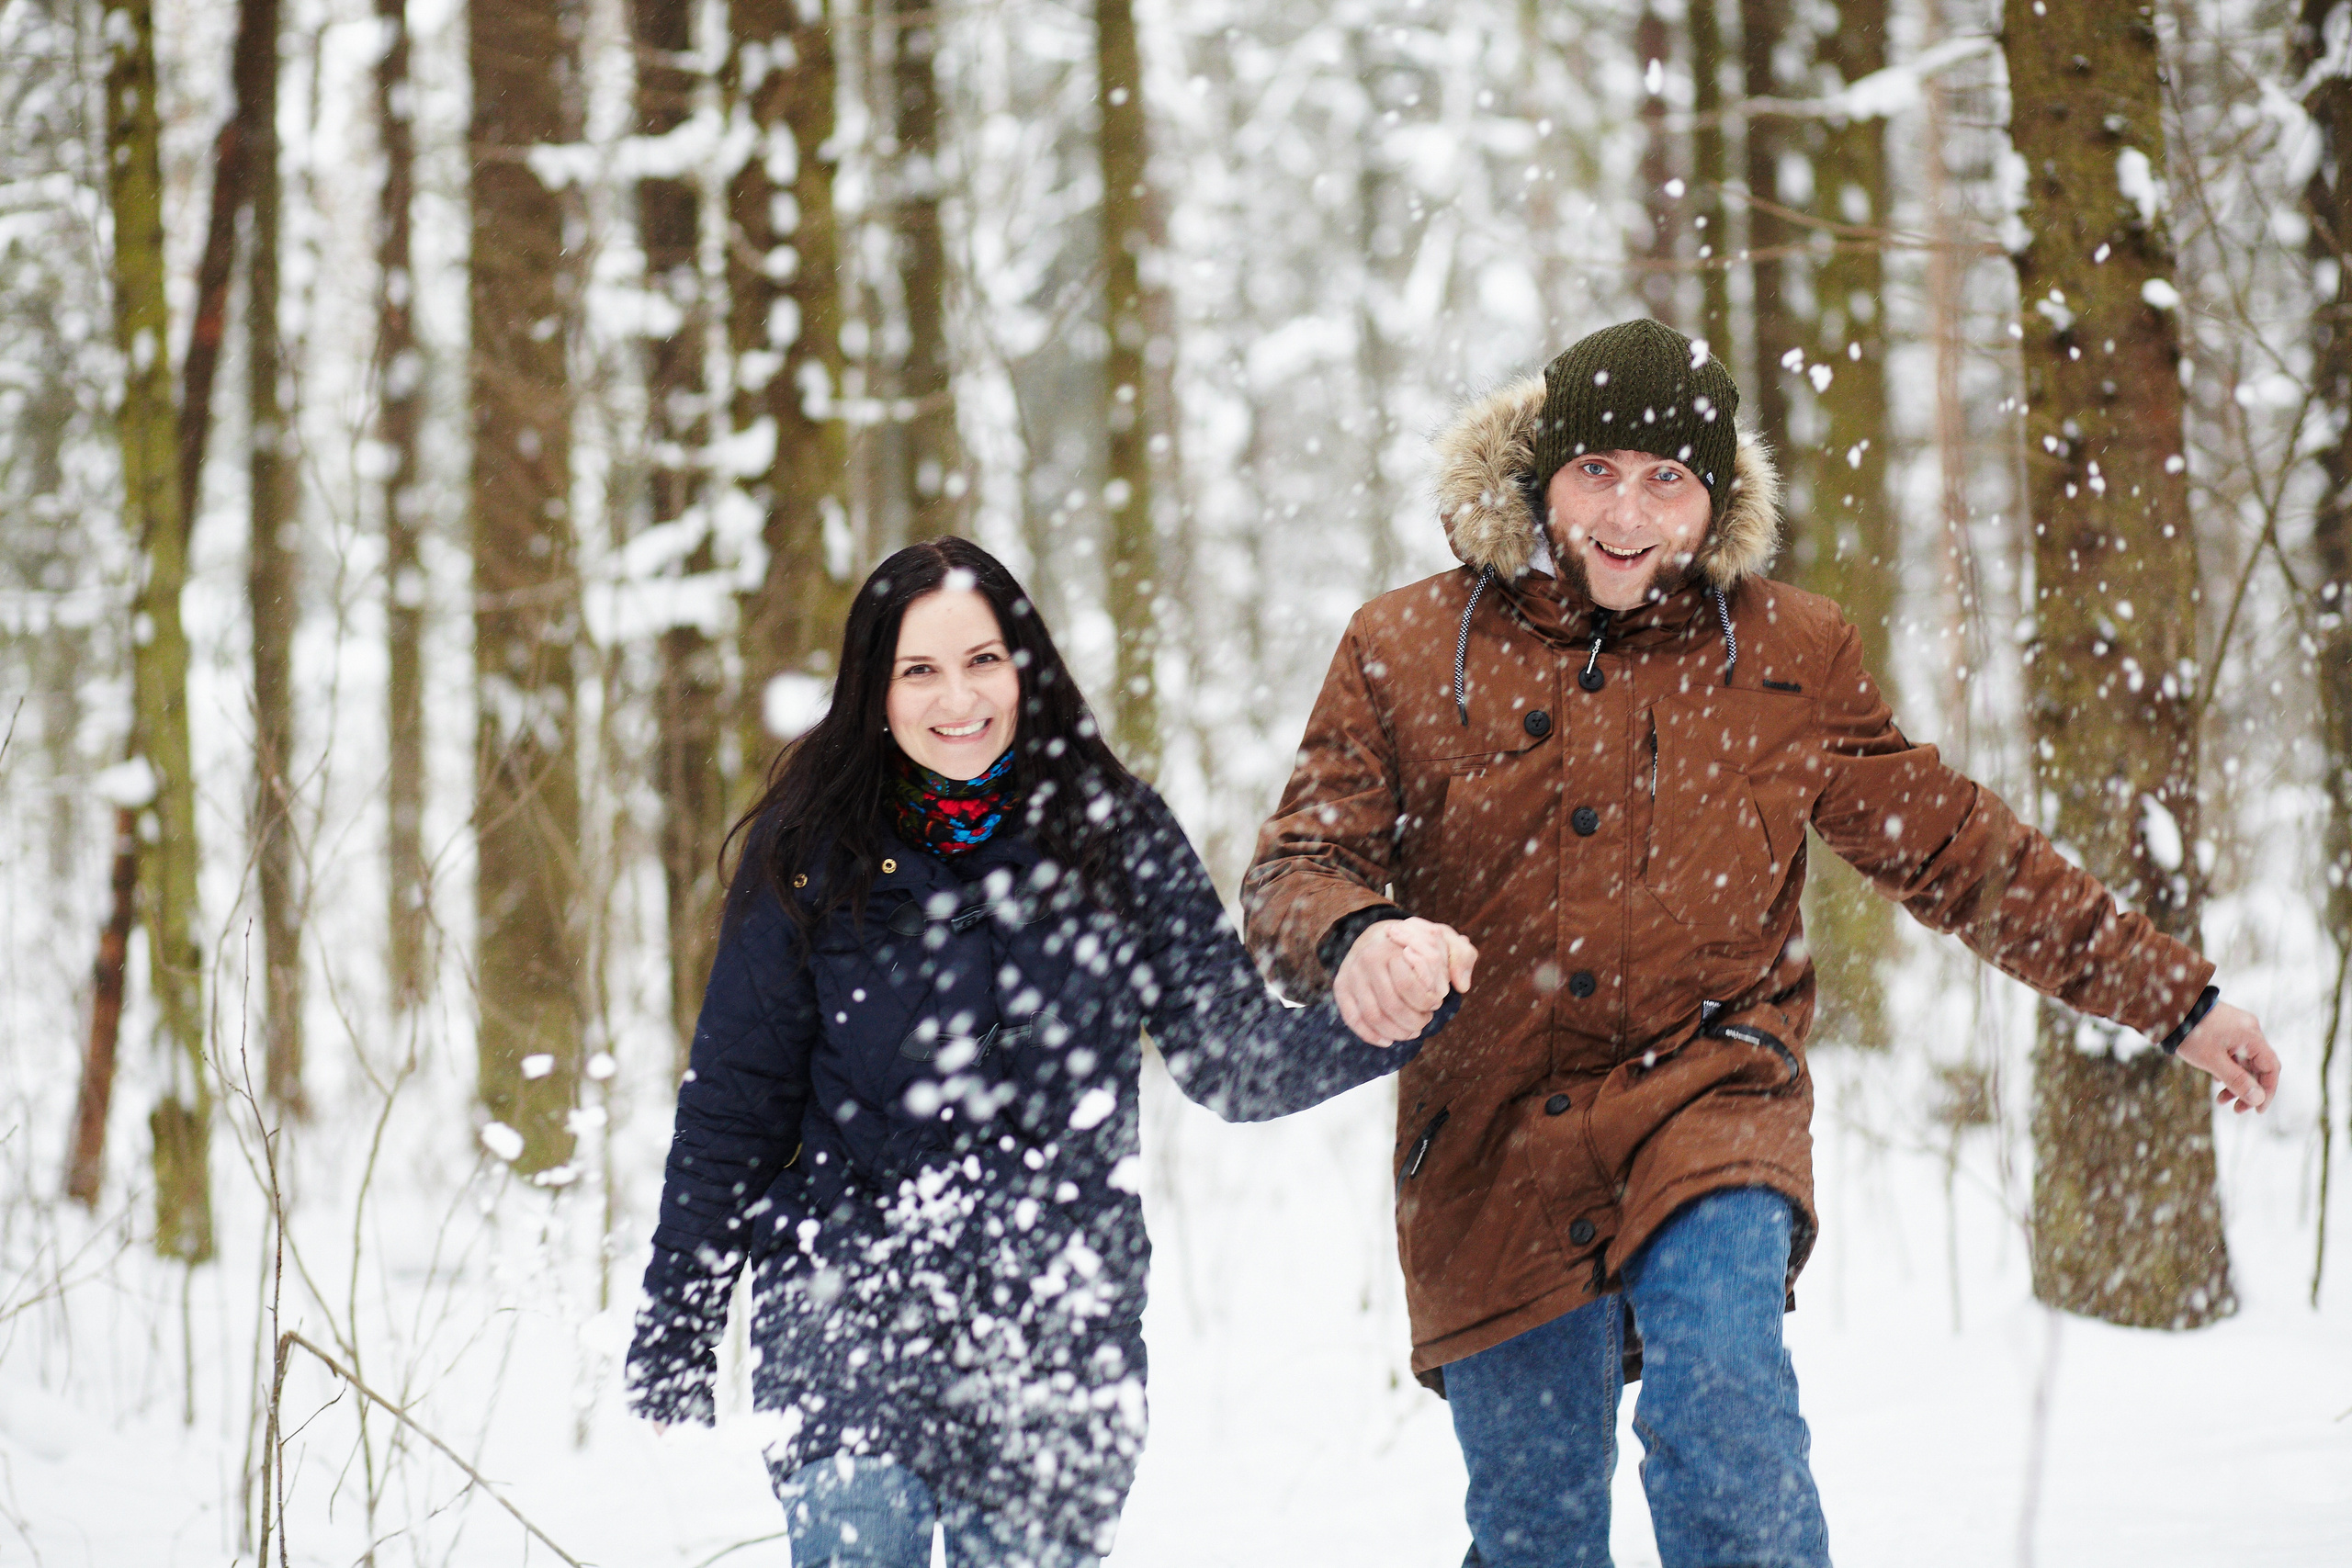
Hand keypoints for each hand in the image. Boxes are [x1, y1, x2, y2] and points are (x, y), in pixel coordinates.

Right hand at [1334, 916, 1477, 1045]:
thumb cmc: (1417, 942)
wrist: (1379, 934)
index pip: (1409, 985)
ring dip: (1396, 1031)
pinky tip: (1388, 1040)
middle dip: (1414, 1020)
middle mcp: (1368, 958)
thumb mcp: (1444, 940)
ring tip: (1412, 1031)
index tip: (1437, 1003)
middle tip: (1426, 1021)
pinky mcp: (1341, 988)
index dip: (1428, 1001)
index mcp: (1393, 946)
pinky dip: (1371, 1035)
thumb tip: (1461, 986)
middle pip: (1392, 1005)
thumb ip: (1461, 956)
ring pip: (1373, 1016)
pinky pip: (1353, 1019)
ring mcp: (1352, 974)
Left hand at [2175, 1001, 2278, 1112]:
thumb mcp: (2213, 1061)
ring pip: (2245, 1061)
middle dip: (2248, 1090)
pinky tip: (2216, 1080)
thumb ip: (2237, 1080)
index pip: (2271, 1068)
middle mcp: (2249, 1030)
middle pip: (2258, 1066)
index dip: (2267, 1091)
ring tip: (2221, 1100)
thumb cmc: (2191, 1033)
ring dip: (2236, 1081)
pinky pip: (2234, 1053)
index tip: (2257, 1110)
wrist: (2168, 1008)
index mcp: (2252, 1035)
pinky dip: (2228, 1068)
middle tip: (2236, 1109)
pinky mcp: (2226, 1029)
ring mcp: (2238, 1028)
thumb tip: (2258, 1099)